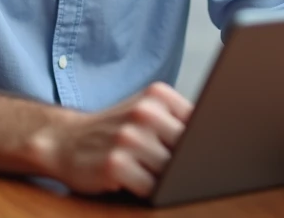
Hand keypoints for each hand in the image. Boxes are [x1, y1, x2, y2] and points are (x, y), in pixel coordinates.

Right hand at [30, 82, 191, 197]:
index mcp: (157, 94)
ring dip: (164, 179)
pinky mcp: (115, 165)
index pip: (200, 120)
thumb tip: (219, 140)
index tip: (203, 149)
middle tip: (173, 165)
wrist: (64, 141)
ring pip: (171, 171)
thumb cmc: (113, 130)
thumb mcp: (145, 110)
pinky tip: (132, 179)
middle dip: (184, 162)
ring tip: (145, 168)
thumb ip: (177, 119)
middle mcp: (144, 112)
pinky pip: (151, 188)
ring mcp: (129, 138)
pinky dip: (146, 190)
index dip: (202, 140)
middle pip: (188, 148)